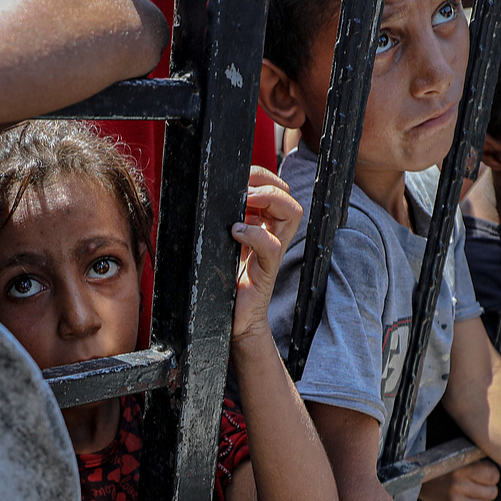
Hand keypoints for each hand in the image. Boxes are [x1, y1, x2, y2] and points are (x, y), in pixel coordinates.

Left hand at [232, 166, 300, 345]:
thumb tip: (209, 197)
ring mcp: (272, 254)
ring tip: (245, 202)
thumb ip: (225, 223)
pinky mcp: (266, 272)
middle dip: (268, 184)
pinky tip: (235, 233)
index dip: (263, 178)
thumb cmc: (226, 283)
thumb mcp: (224, 245)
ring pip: (291, 214)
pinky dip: (254, 233)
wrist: (233, 322)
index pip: (277, 191)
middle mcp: (273, 237)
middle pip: (289, 198)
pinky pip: (271, 246)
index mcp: (264, 227)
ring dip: (268, 199)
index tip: (241, 179)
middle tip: (245, 190)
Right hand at [419, 458, 500, 500]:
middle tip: (480, 486)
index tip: (487, 475)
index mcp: (461, 468)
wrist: (419, 480)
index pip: (493, 476)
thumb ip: (478, 461)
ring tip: (474, 496)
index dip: (493, 475)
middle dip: (489, 489)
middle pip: (492, 493)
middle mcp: (457, 485)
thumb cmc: (444, 468)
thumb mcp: (459, 458)